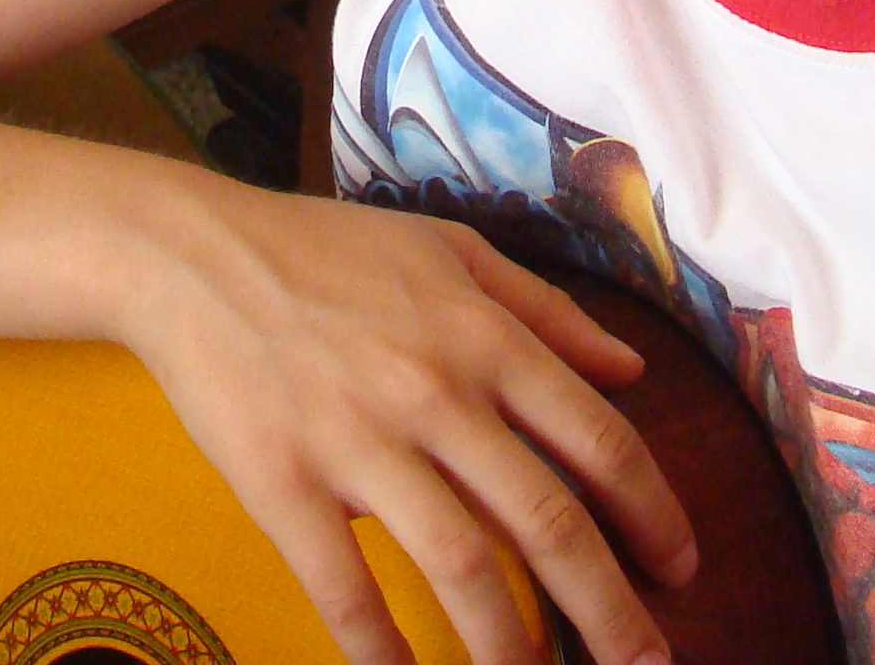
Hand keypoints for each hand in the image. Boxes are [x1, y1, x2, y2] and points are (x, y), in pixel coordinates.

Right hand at [126, 190, 694, 664]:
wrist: (193, 254)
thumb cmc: (328, 250)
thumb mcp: (451, 252)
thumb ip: (547, 312)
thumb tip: (633, 369)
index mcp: (484, 337)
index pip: (597, 440)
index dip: (652, 514)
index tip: (681, 570)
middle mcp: (436, 394)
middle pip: (548, 521)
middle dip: (609, 611)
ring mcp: (358, 443)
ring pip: (460, 566)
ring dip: (508, 646)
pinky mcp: (284, 484)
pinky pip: (345, 588)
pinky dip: (381, 649)